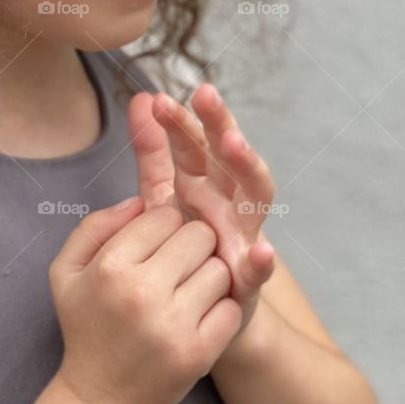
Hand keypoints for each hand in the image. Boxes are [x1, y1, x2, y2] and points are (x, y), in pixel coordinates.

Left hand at [127, 83, 276, 335]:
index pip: (195, 142)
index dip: (181, 120)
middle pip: (228, 155)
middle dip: (219, 123)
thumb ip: (153, 151)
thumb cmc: (183, 244)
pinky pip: (259, 270)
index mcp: (204, 181)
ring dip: (247, 167)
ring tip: (233, 143)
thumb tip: (142, 95)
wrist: (199, 310)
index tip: (159, 100)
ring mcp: (242, 235)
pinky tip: (262, 252)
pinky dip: (262, 262)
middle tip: (205, 94)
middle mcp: (228, 200)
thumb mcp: (161, 195)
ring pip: (254, 195)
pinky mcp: (247, 279)